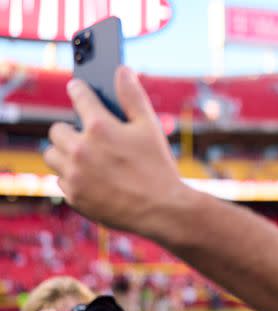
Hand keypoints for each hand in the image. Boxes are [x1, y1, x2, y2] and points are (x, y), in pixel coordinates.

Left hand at [44, 66, 186, 235]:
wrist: (162, 210)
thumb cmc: (158, 167)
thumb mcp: (150, 127)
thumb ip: (133, 96)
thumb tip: (122, 70)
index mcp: (100, 127)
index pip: (78, 95)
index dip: (79, 90)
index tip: (79, 89)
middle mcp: (81, 149)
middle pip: (56, 130)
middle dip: (70, 130)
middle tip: (88, 137)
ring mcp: (75, 175)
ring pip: (52, 156)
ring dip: (65, 154)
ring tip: (87, 158)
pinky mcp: (74, 196)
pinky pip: (60, 181)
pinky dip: (73, 178)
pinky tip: (94, 179)